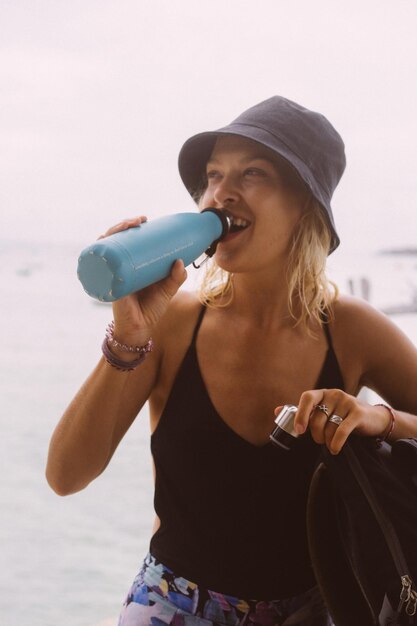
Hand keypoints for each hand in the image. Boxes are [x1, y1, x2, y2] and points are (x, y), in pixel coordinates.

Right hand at [99, 216, 187, 344]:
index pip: (127, 241)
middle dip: (123, 225)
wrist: (140, 329)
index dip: (131, 226)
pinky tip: (100, 242)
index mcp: (131, 264)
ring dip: (112, 233)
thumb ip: (176, 278)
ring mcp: (110, 274)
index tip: (145, 219)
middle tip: (139, 220)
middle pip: (114, 239)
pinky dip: (97, 254)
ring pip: (105, 248)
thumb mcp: (167, 290)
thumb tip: (181, 261)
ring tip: (126, 226)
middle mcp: (118, 267)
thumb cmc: (151, 309)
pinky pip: (97, 267)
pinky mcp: (107, 284)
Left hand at [275, 390, 392, 453]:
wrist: (374, 419)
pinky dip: (336, 443)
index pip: (307, 398)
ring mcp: (347, 402)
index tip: (299, 431)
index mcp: (322, 393)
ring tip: (331, 444)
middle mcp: (334, 394)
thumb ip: (302, 412)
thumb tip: (276, 411)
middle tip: (319, 441)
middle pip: (318, 418)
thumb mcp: (323, 411)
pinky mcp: (358, 412)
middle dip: (316, 434)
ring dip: (328, 441)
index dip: (301, 414)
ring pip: (329, 427)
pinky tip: (335, 449)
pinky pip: (342, 431)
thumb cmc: (343, 416)